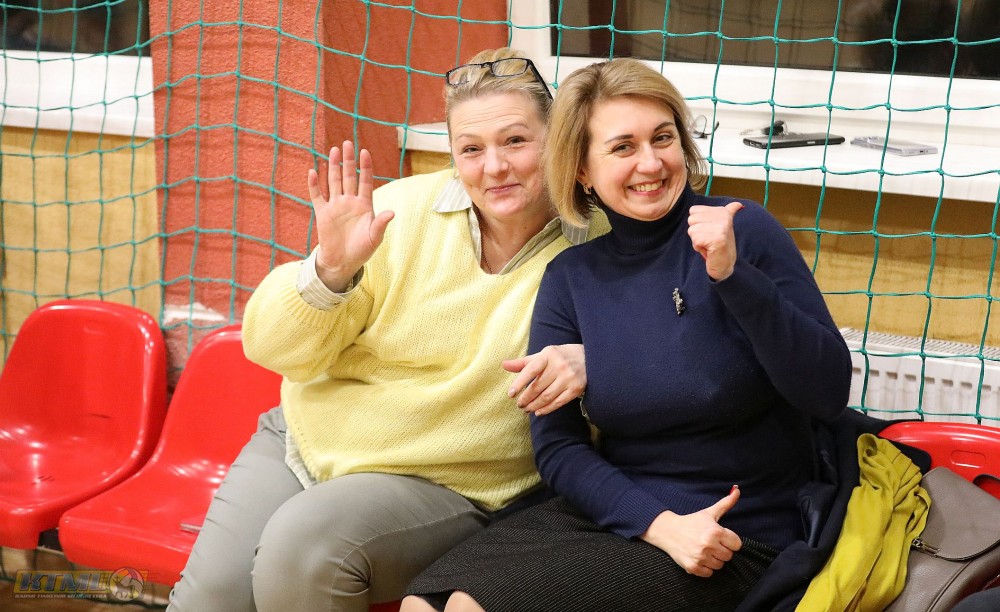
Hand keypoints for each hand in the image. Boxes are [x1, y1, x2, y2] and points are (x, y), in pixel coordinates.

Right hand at [307, 141, 394, 291]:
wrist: (343, 261)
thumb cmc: (362, 250)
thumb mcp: (375, 238)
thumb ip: (381, 224)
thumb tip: (391, 212)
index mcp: (364, 205)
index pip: (365, 181)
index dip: (365, 167)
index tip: (365, 152)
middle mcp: (350, 201)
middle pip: (349, 176)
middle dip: (348, 160)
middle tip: (347, 142)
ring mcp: (336, 206)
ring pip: (334, 181)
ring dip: (333, 166)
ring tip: (333, 150)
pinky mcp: (323, 213)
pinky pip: (317, 196)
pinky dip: (314, 185)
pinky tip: (313, 171)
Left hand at [502, 344, 585, 415]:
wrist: (589, 358)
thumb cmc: (560, 357)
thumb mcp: (543, 355)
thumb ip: (523, 363)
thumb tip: (504, 365)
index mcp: (548, 355)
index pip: (530, 370)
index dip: (519, 383)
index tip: (510, 394)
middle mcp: (559, 365)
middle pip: (537, 387)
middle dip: (526, 398)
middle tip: (519, 405)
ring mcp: (569, 377)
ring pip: (547, 396)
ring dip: (534, 406)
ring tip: (527, 409)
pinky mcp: (577, 388)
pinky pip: (558, 402)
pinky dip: (547, 409)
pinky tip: (539, 412)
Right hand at [641, 486, 742, 576]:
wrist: (668, 531)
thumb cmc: (691, 522)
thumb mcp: (709, 512)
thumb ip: (726, 503)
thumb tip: (737, 490)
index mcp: (715, 532)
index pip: (737, 544)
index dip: (729, 541)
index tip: (720, 538)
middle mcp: (709, 545)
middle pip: (729, 556)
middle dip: (721, 550)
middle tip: (710, 543)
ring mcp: (701, 557)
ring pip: (720, 565)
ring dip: (713, 559)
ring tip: (703, 550)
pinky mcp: (693, 567)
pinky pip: (709, 573)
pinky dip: (705, 568)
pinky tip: (698, 557)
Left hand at [687, 202, 742, 280]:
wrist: (725, 265)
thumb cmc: (718, 245)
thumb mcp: (722, 226)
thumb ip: (727, 213)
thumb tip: (738, 204)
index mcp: (723, 212)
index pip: (693, 210)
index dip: (697, 223)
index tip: (709, 231)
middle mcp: (723, 217)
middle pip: (691, 219)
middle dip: (696, 232)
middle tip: (708, 239)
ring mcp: (721, 227)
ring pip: (692, 230)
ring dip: (697, 240)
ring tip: (709, 244)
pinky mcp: (717, 238)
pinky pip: (695, 240)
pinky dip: (698, 247)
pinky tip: (709, 250)